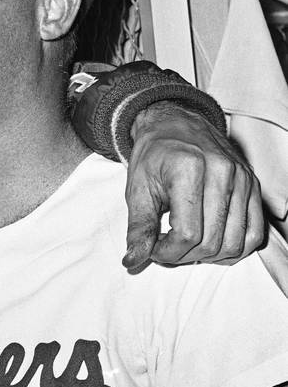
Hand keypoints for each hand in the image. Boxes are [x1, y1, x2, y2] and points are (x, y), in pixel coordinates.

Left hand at [122, 101, 264, 270]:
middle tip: (166, 247)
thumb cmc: (154, 157)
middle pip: (211, 242)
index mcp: (189, 170)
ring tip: (185, 244)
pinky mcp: (253, 186)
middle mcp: (222, 172)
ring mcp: (243, 179)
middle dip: (184, 256)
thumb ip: (138, 228)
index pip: (187, 234)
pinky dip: (233, 248)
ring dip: (207, 256)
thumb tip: (132, 261)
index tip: (153, 249)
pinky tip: (210, 244)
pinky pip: (254, 232)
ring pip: (234, 242)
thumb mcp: (136, 190)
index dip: (167, 252)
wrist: (176, 125)